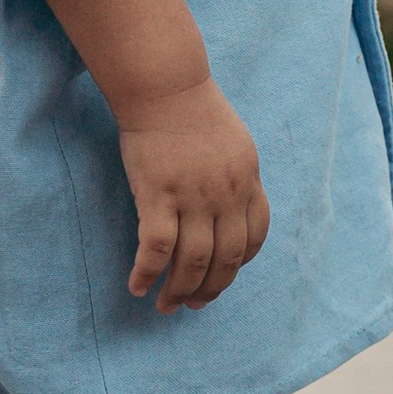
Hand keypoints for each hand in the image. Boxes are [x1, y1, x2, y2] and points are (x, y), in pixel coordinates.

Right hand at [117, 76, 270, 311]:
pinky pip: (157, 248)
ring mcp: (194, 197)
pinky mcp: (159, 195)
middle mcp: (226, 195)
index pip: (254, 236)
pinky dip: (147, 272)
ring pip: (193, 261)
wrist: (166, 87)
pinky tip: (137, 286)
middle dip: (212, 289)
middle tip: (195, 305)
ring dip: (180, 291)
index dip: (240, 263)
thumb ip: (237, 175)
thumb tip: (233, 202)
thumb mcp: (235, 142)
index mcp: (248, 180)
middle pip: (226, 258)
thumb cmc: (195, 109)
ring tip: (167, 306)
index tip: (223, 275)